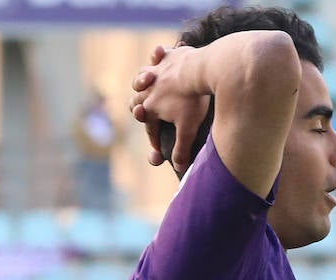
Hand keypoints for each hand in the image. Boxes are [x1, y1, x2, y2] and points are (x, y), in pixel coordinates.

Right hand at [129, 44, 208, 174]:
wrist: (198, 70)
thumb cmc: (191, 101)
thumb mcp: (187, 128)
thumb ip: (181, 149)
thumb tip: (179, 169)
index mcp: (150, 107)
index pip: (149, 128)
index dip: (154, 141)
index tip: (159, 151)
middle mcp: (147, 88)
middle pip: (137, 100)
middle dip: (138, 108)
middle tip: (143, 112)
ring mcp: (156, 71)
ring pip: (141, 76)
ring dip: (142, 81)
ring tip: (148, 82)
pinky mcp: (167, 57)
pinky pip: (159, 55)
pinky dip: (158, 56)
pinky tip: (161, 54)